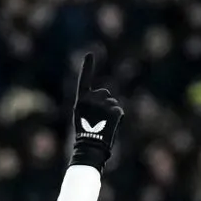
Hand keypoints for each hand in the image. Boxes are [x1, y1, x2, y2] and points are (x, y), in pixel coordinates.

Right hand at [68, 53, 122, 169]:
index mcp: (81, 100)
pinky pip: (119, 111)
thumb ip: (91, 104)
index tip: (89, 54)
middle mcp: (92, 99)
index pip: (84, 80)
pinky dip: (118, 119)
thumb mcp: (82, 115)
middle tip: (99, 119)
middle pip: (105, 93)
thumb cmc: (85, 134)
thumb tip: (106, 96)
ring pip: (113, 103)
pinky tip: (110, 127)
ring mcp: (104, 104)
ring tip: (103, 125)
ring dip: (111, 111)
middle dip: (105, 103)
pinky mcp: (115, 110)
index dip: (87, 67)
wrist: (90, 146)